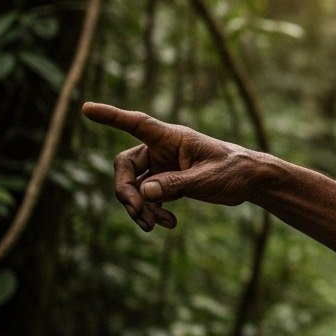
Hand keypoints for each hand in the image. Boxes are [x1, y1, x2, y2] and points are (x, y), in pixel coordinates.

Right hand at [81, 102, 261, 231]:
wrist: (249, 181)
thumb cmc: (233, 170)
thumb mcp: (205, 179)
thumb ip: (175, 184)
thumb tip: (143, 192)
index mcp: (170, 137)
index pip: (135, 123)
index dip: (110, 117)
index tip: (86, 108)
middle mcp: (161, 149)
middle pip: (126, 166)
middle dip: (126, 192)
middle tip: (138, 213)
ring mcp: (162, 166)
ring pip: (134, 186)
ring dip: (138, 207)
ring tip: (152, 226)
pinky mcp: (167, 182)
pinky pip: (147, 197)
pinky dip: (151, 211)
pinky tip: (167, 224)